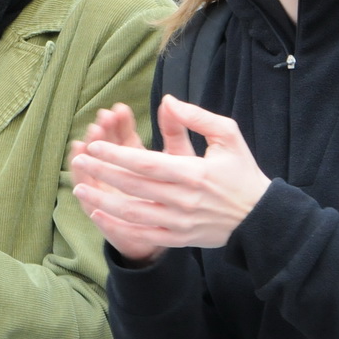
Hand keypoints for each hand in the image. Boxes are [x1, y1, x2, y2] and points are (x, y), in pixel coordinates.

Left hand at [70, 94, 270, 256]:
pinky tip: (98, 213)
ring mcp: (180, 222)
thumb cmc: (243, 173)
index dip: (116, 156)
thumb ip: (196, 117)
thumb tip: (166, 101)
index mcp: (194, 173)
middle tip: (78, 160)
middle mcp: (183, 199)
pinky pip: (143, 233)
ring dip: (103, 199)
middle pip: (133, 186)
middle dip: (102, 172)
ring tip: (79, 186)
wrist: (261, 219)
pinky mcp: (179, 238)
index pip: (146, 163)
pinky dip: (118, 225)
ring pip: (133, 212)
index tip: (94, 145)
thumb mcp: (227, 136)